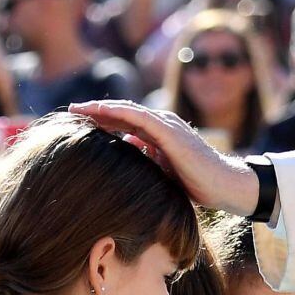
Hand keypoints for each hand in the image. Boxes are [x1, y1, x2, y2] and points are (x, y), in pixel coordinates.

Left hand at [68, 100, 259, 214]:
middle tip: (70, 110)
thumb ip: (146, 158)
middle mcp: (162, 124)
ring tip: (78, 108)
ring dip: (102, 108)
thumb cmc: (196, 183)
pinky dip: (120, 112)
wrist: (224, 186)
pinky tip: (101, 111)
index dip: (101, 120)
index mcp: (159, 133)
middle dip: (95, 111)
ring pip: (128, 111)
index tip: (78, 122)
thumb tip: (126, 150)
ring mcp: (167, 126)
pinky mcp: (171, 133)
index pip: (125, 122)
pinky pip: (141, 118)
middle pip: (122, 113)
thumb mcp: (163, 171)